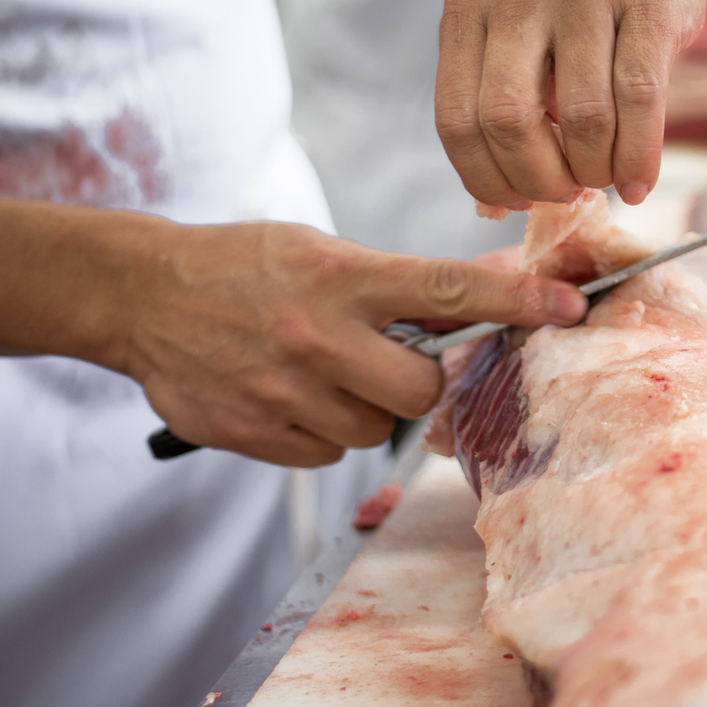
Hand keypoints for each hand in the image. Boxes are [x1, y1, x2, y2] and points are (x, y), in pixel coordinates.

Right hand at [0, 175, 586, 469]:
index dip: (516, 300)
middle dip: (419, 382)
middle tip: (390, 358)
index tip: (567, 307)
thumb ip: (398, 284)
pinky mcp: (253, 433)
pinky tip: (289, 396)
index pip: (449, 290)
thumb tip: (491, 292)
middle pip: (420, 390)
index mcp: (340, 277)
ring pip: (373, 429)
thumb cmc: (245, 266)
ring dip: (364, 408)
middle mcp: (315, 336)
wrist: (138, 293)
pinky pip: (325, 454)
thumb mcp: (324, 252)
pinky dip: (320, 432)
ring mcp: (281, 390)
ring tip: (321, 371)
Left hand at [435, 0, 701, 210]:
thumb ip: (496, 105)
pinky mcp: (648, 0)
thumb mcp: (511, 34)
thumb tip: (490, 207)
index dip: (486, 179)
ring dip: (594, 171)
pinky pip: (641, 99)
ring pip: (581, 116)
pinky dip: (639, 156)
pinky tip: (638, 181)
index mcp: (468, 5)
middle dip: (540, 180)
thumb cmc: (566, 1)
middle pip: (510, 121)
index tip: (517, 200)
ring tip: (603, 178)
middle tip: (564, 192)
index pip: (457, 120)